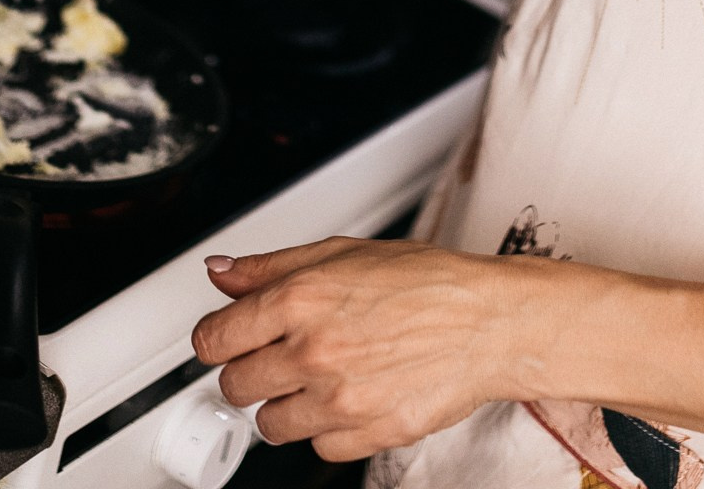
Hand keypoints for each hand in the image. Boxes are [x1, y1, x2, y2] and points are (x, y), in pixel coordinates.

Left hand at [191, 238, 527, 460]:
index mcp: (301, 298)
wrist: (490, 323)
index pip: (213, 339)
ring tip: (319, 380)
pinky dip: (327, 430)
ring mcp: (340, 398)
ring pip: (270, 425)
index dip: (219, 339)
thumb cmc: (427, 283)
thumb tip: (221, 273)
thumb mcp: (343, 253)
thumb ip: (271, 267)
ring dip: (285, 405)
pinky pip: (318, 449)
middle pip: (234, 386)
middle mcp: (314, 351)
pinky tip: (350, 399)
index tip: (231, 340)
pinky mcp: (367, 434)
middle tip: (282, 358)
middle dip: (252, 372)